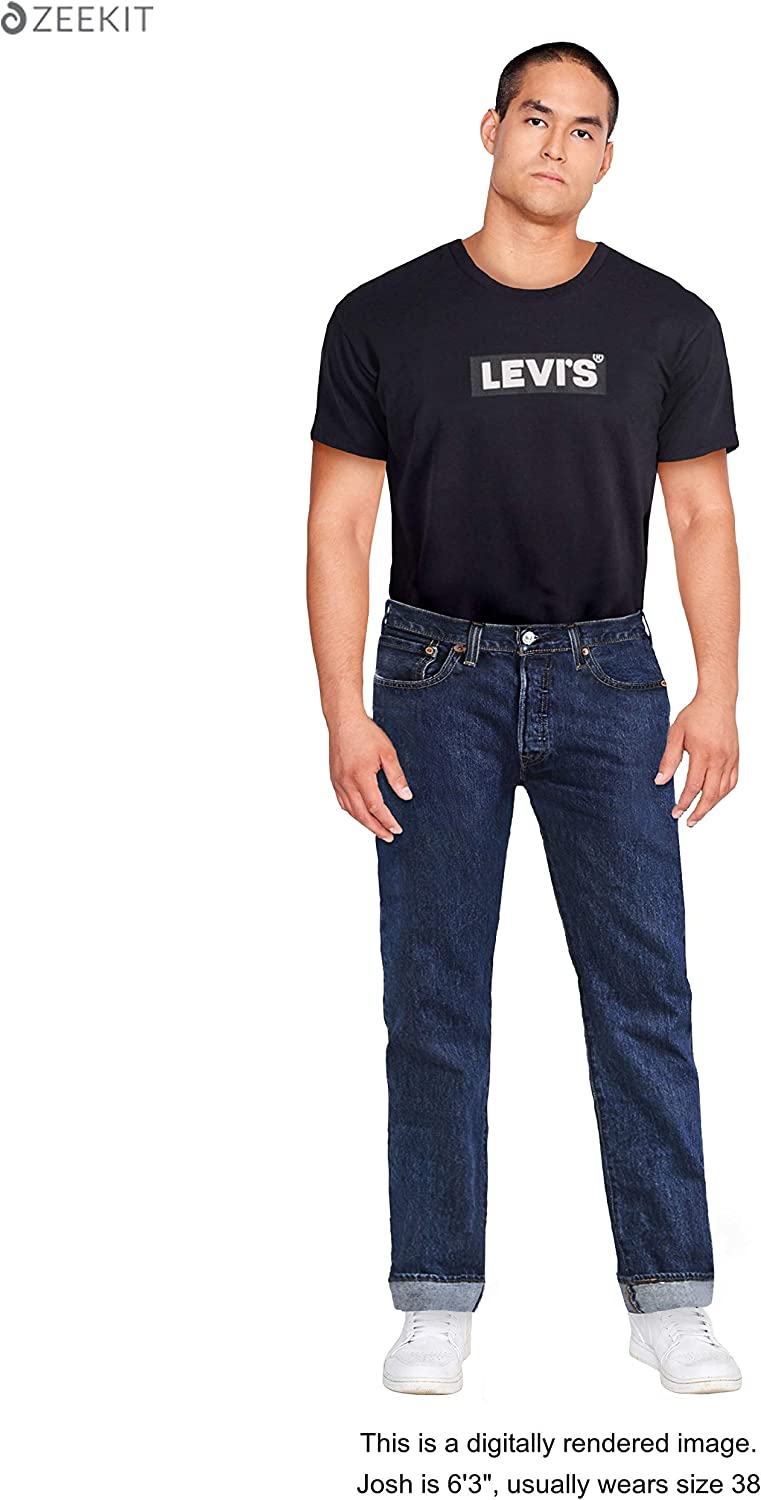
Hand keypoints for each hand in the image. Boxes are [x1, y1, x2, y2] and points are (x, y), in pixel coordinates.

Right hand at [329, 713, 412, 840]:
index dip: (387, 821)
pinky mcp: (334, 778)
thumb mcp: (387, 752)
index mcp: (361, 777)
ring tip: (376, 829)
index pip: (376, 807)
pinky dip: (352, 812)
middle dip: (376, 828)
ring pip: (350, 810)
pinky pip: (342, 801)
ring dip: (364, 822)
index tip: (397, 829)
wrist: (344, 721)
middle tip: (388, 837)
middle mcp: (347, 782)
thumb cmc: (366, 733)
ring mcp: (338, 781)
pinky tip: (360, 814)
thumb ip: (396, 776)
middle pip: (361, 814)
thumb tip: (406, 796)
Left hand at [654, 692, 738, 826]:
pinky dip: (723, 793)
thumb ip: (668, 759)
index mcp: (703, 754)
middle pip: (711, 795)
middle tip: (689, 822)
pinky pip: (732, 781)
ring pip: (723, 791)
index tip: (676, 812)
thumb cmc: (695, 715)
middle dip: (699, 812)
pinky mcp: (736, 757)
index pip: (693, 787)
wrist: (717, 700)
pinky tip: (714, 798)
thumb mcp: (675, 735)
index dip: (684, 803)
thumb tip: (660, 781)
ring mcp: (730, 759)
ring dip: (711, 805)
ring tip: (699, 813)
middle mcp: (719, 759)